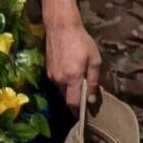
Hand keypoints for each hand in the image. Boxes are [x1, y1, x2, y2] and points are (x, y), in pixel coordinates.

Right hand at [41, 0, 102, 114]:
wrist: (60, 26)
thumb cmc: (81, 41)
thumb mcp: (94, 60)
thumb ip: (93, 81)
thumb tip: (91, 99)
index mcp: (72, 78)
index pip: (73, 103)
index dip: (79, 112)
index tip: (85, 115)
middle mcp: (59, 80)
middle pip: (67, 98)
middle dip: (76, 101)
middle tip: (88, 97)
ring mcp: (51, 75)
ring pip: (62, 91)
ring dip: (71, 92)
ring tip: (82, 85)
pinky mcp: (48, 70)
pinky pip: (58, 83)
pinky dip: (66, 84)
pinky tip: (73, 75)